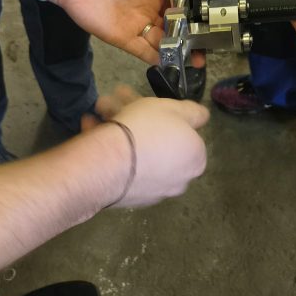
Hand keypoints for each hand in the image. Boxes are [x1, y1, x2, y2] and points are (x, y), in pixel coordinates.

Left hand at [46, 0, 196, 63]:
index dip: (191, 15)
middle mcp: (147, 11)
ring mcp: (136, 26)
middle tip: (206, 46)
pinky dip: (157, 57)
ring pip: (161, 41)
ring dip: (176, 49)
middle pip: (172, 28)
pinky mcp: (122, 38)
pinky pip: (143, 51)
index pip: (178, 7)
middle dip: (188, 37)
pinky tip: (171, 61)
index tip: (206, 22)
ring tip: (195, 57)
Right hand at [102, 90, 208, 208]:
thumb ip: (193, 112)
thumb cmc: (147, 128)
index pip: (186, 134)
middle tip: (119, 98)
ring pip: (138, 151)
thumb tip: (203, 117)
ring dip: (119, 126)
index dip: (167, 114)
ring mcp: (152, 191)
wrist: (107, 164)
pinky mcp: (127, 197)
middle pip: (158, 140)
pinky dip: (112, 147)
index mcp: (195, 159)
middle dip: (137, 116)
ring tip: (100, 108)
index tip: (149, 102)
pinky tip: (92, 127)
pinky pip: (123, 167)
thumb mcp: (173, 108)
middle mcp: (178, 179)